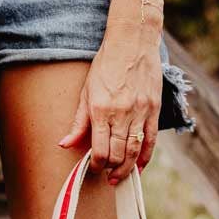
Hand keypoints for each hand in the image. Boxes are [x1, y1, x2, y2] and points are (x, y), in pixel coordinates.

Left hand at [58, 19, 161, 184]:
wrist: (132, 42)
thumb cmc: (106, 65)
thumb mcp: (86, 91)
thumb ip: (78, 122)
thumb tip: (65, 144)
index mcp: (101, 110)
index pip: (100, 150)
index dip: (97, 165)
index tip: (95, 169)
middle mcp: (121, 113)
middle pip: (118, 154)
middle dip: (112, 170)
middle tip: (108, 176)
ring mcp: (140, 112)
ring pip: (134, 151)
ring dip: (127, 168)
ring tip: (121, 176)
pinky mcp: (154, 109)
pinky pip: (151, 140)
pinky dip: (145, 156)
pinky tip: (139, 165)